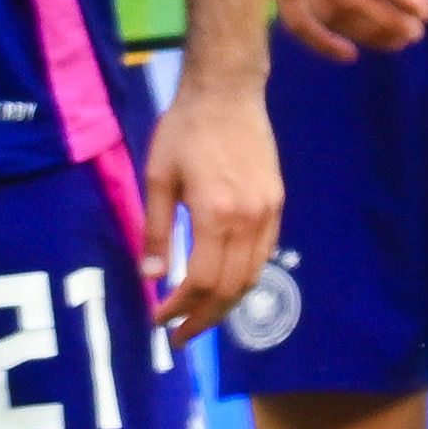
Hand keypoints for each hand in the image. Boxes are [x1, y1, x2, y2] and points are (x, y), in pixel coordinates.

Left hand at [138, 80, 282, 342]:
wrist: (228, 91)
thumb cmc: (184, 129)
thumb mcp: (158, 177)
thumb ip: (155, 229)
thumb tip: (151, 276)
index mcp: (215, 212)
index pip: (200, 280)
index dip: (179, 308)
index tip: (158, 320)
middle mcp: (248, 218)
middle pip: (230, 288)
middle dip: (203, 318)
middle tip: (179, 337)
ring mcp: (268, 212)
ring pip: (252, 276)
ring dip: (226, 305)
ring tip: (200, 318)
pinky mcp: (276, 203)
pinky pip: (263, 255)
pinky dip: (243, 278)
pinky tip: (223, 284)